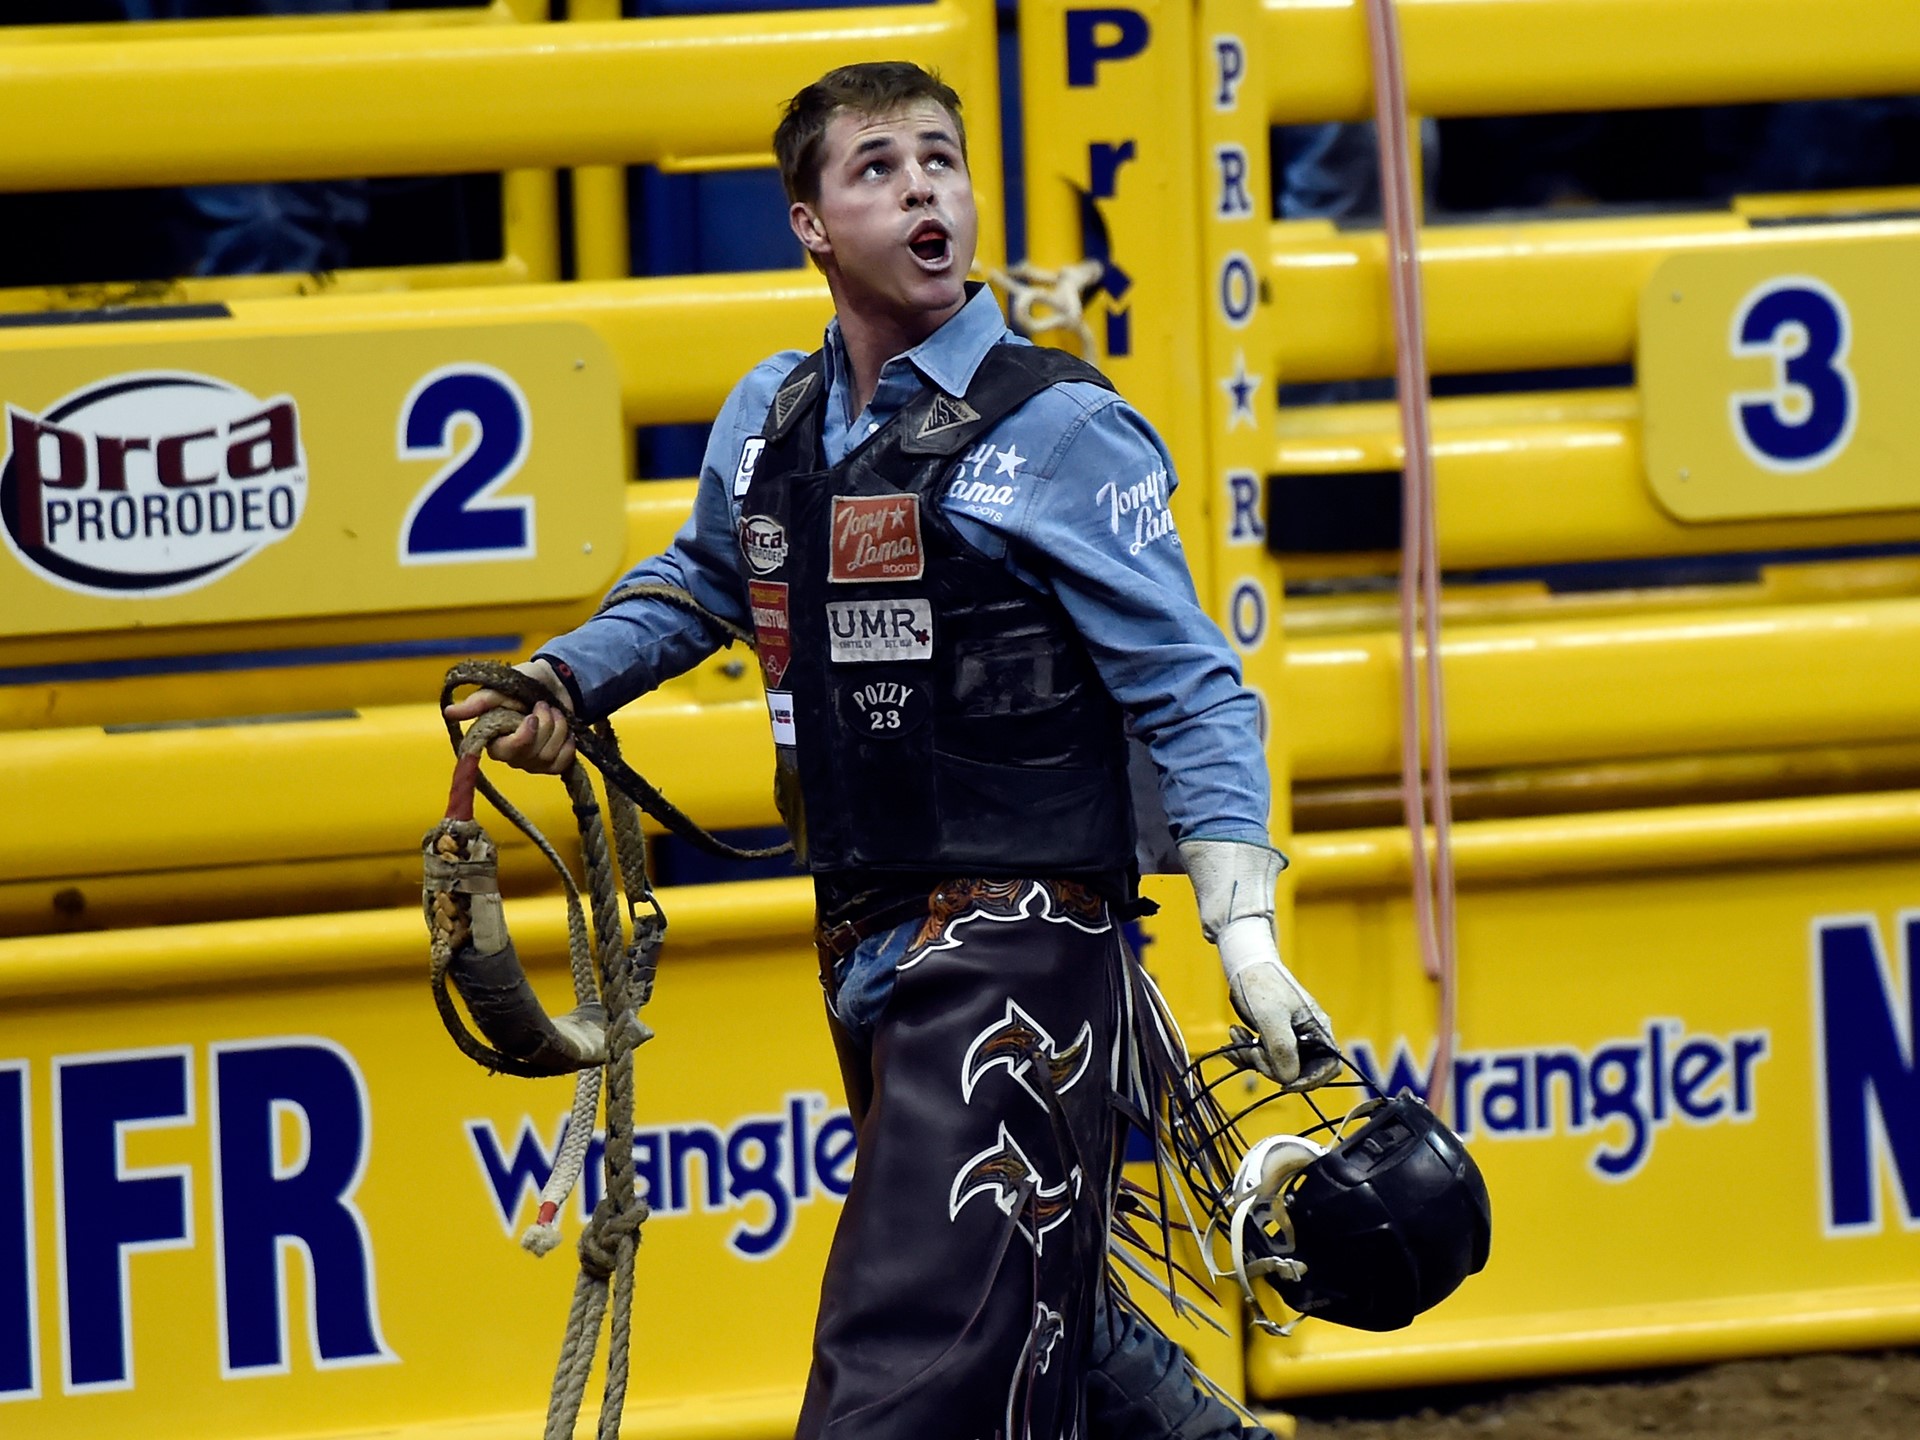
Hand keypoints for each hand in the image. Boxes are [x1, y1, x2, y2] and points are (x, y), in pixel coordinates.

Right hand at [443, 659, 576, 773]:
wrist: (552, 683)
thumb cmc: (521, 684)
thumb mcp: (499, 689)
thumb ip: (477, 703)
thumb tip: (449, 712)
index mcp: (495, 740)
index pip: (507, 751)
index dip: (524, 737)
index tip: (533, 717)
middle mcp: (511, 756)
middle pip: (533, 755)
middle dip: (546, 727)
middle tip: (544, 706)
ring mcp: (531, 762)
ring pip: (549, 758)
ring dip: (559, 729)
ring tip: (555, 712)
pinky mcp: (551, 763)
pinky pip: (561, 765)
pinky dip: (568, 746)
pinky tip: (566, 731)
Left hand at [1179, 837, 1340, 1090]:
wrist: (1241, 962)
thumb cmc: (1260, 983)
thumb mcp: (1271, 1018)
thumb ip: (1282, 1050)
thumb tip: (1288, 1078)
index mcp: (1317, 1028)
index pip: (1329, 1067)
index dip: (1311, 1079)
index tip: (1285, 1082)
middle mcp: (1307, 1034)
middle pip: (1297, 1069)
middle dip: (1271, 1066)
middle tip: (1252, 1051)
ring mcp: (1288, 1034)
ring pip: (1275, 1064)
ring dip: (1252, 1057)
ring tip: (1237, 1037)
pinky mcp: (1271, 1034)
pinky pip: (1261, 1055)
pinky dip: (1245, 1050)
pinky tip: (1234, 1033)